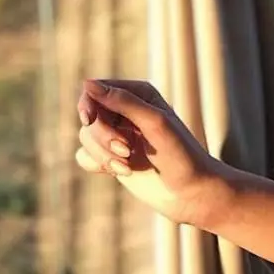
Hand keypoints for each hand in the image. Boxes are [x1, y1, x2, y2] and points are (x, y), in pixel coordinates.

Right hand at [75, 79, 229, 229]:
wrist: (189, 190)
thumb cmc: (180, 153)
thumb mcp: (155, 122)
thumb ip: (123, 102)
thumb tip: (87, 84)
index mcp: (140, 95)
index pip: (97, 89)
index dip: (88, 104)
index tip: (89, 119)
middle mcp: (127, 111)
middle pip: (89, 116)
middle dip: (102, 136)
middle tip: (126, 150)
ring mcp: (118, 134)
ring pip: (86, 137)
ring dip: (103, 154)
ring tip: (127, 166)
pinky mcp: (112, 156)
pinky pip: (84, 156)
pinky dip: (100, 164)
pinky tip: (123, 171)